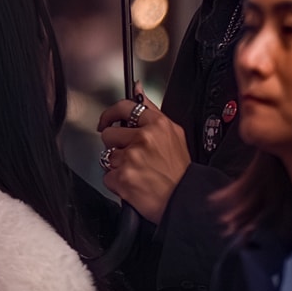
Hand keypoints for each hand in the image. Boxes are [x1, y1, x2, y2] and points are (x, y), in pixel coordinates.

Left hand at [97, 96, 189, 223]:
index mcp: (158, 125)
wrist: (185, 201)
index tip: (107, 121)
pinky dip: (117, 183)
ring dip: (118, 166)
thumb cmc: (180, 172)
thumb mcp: (174, 135)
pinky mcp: (122, 177)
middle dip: (116, 146)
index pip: (124, 107)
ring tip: (138, 173)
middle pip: (109, 134)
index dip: (111, 114)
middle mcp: (144, 138)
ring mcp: (132, 158)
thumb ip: (151, 110)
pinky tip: (133, 184)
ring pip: (108, 157)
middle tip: (133, 158)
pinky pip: (107, 177)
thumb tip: (137, 88)